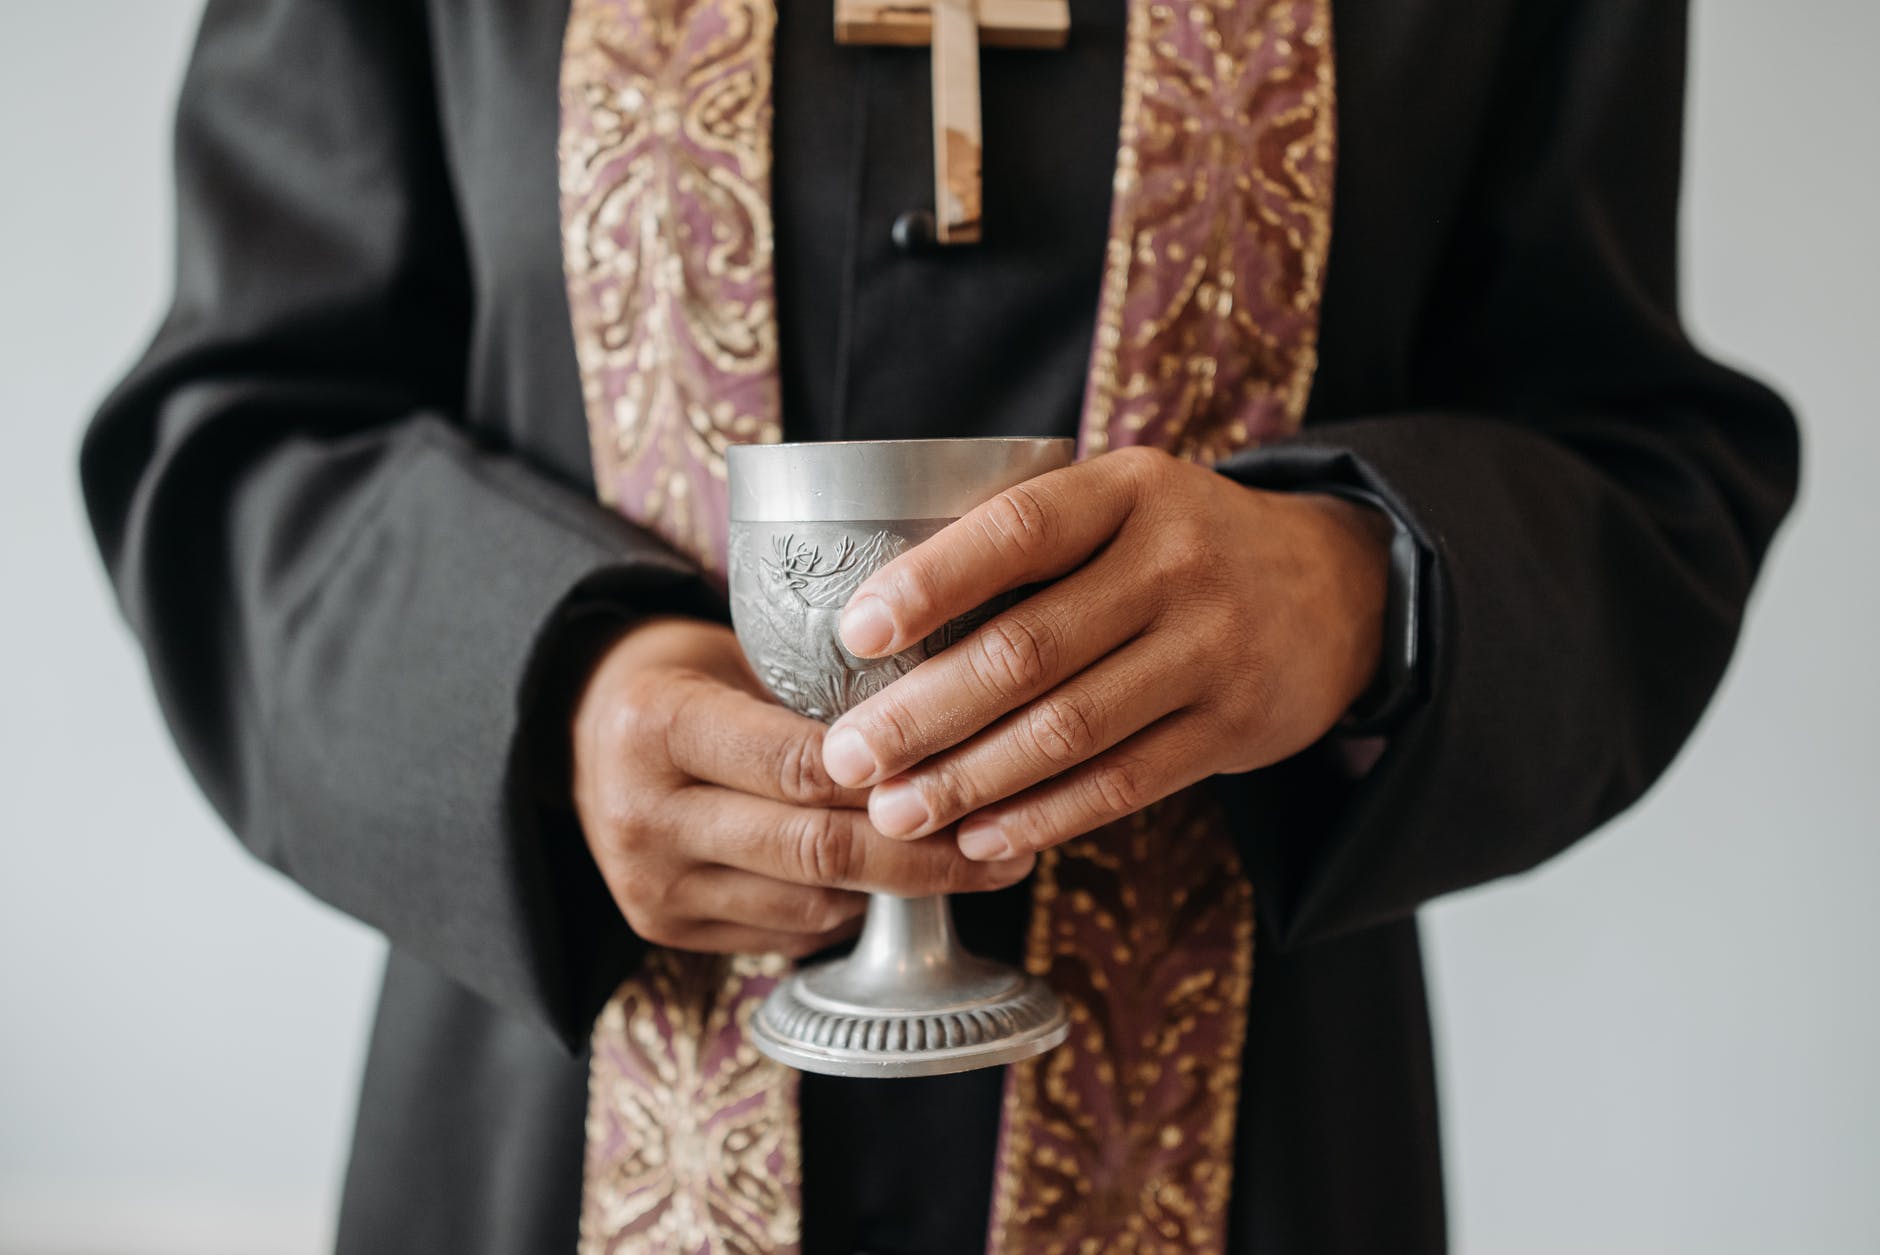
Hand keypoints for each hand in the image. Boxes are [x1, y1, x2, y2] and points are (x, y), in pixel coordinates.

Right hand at [571, 617, 1036, 957]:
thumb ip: (821, 692)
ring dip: (896, 889)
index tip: (979, 775)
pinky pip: (788, 932)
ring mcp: (649, 882)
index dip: (895, 779)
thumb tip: (952, 718)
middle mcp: (643, 812)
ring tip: (970, 862)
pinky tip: (890, 882)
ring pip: (812, 903)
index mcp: (659, 723)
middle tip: (1005, 850)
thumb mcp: (737, 649)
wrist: (581, 724)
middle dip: (923, 856)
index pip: (800, 765)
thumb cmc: (688, 673)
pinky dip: (850, 909)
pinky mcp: (660, 929)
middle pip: (815, 850)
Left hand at [817, 447, 1391, 861]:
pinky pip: (1124, 783)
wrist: (1339, 587)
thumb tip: (876, 624)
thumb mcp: (1122, 505)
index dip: (931, 582)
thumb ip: (1030, 543)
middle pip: (1029, 648)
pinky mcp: (1235, 726)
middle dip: (923, 713)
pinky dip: (1044, 816)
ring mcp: (1213, 648)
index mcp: (1129, 490)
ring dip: (970, 779)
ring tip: (896, 811)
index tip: (855, 633)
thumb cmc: (1180, 546)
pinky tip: (980, 837)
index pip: (1018, 530)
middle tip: (847, 759)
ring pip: (1069, 729)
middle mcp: (1177, 562)